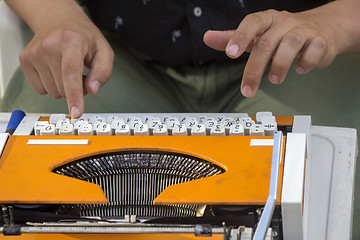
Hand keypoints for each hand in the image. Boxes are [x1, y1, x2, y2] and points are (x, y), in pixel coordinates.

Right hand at [19, 18, 113, 117]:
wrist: (59, 21)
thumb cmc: (83, 37)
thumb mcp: (103, 51)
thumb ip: (103, 72)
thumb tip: (92, 90)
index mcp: (70, 40)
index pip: (71, 72)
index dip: (74, 95)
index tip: (76, 112)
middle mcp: (48, 45)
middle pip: (63, 88)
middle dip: (76, 89)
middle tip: (82, 72)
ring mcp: (34, 53)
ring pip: (53, 92)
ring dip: (64, 87)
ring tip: (68, 69)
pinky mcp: (25, 60)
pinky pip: (41, 89)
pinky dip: (52, 85)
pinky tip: (56, 70)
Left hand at [203, 9, 338, 96]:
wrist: (322, 29)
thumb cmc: (282, 34)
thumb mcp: (256, 35)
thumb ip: (232, 38)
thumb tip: (208, 38)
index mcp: (266, 19)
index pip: (252, 23)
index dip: (240, 37)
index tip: (230, 53)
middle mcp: (284, 22)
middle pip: (266, 43)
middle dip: (254, 69)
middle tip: (248, 89)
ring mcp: (303, 30)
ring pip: (290, 45)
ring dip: (280, 66)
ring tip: (274, 80)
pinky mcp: (320, 41)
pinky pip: (313, 51)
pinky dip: (306, 63)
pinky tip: (300, 69)